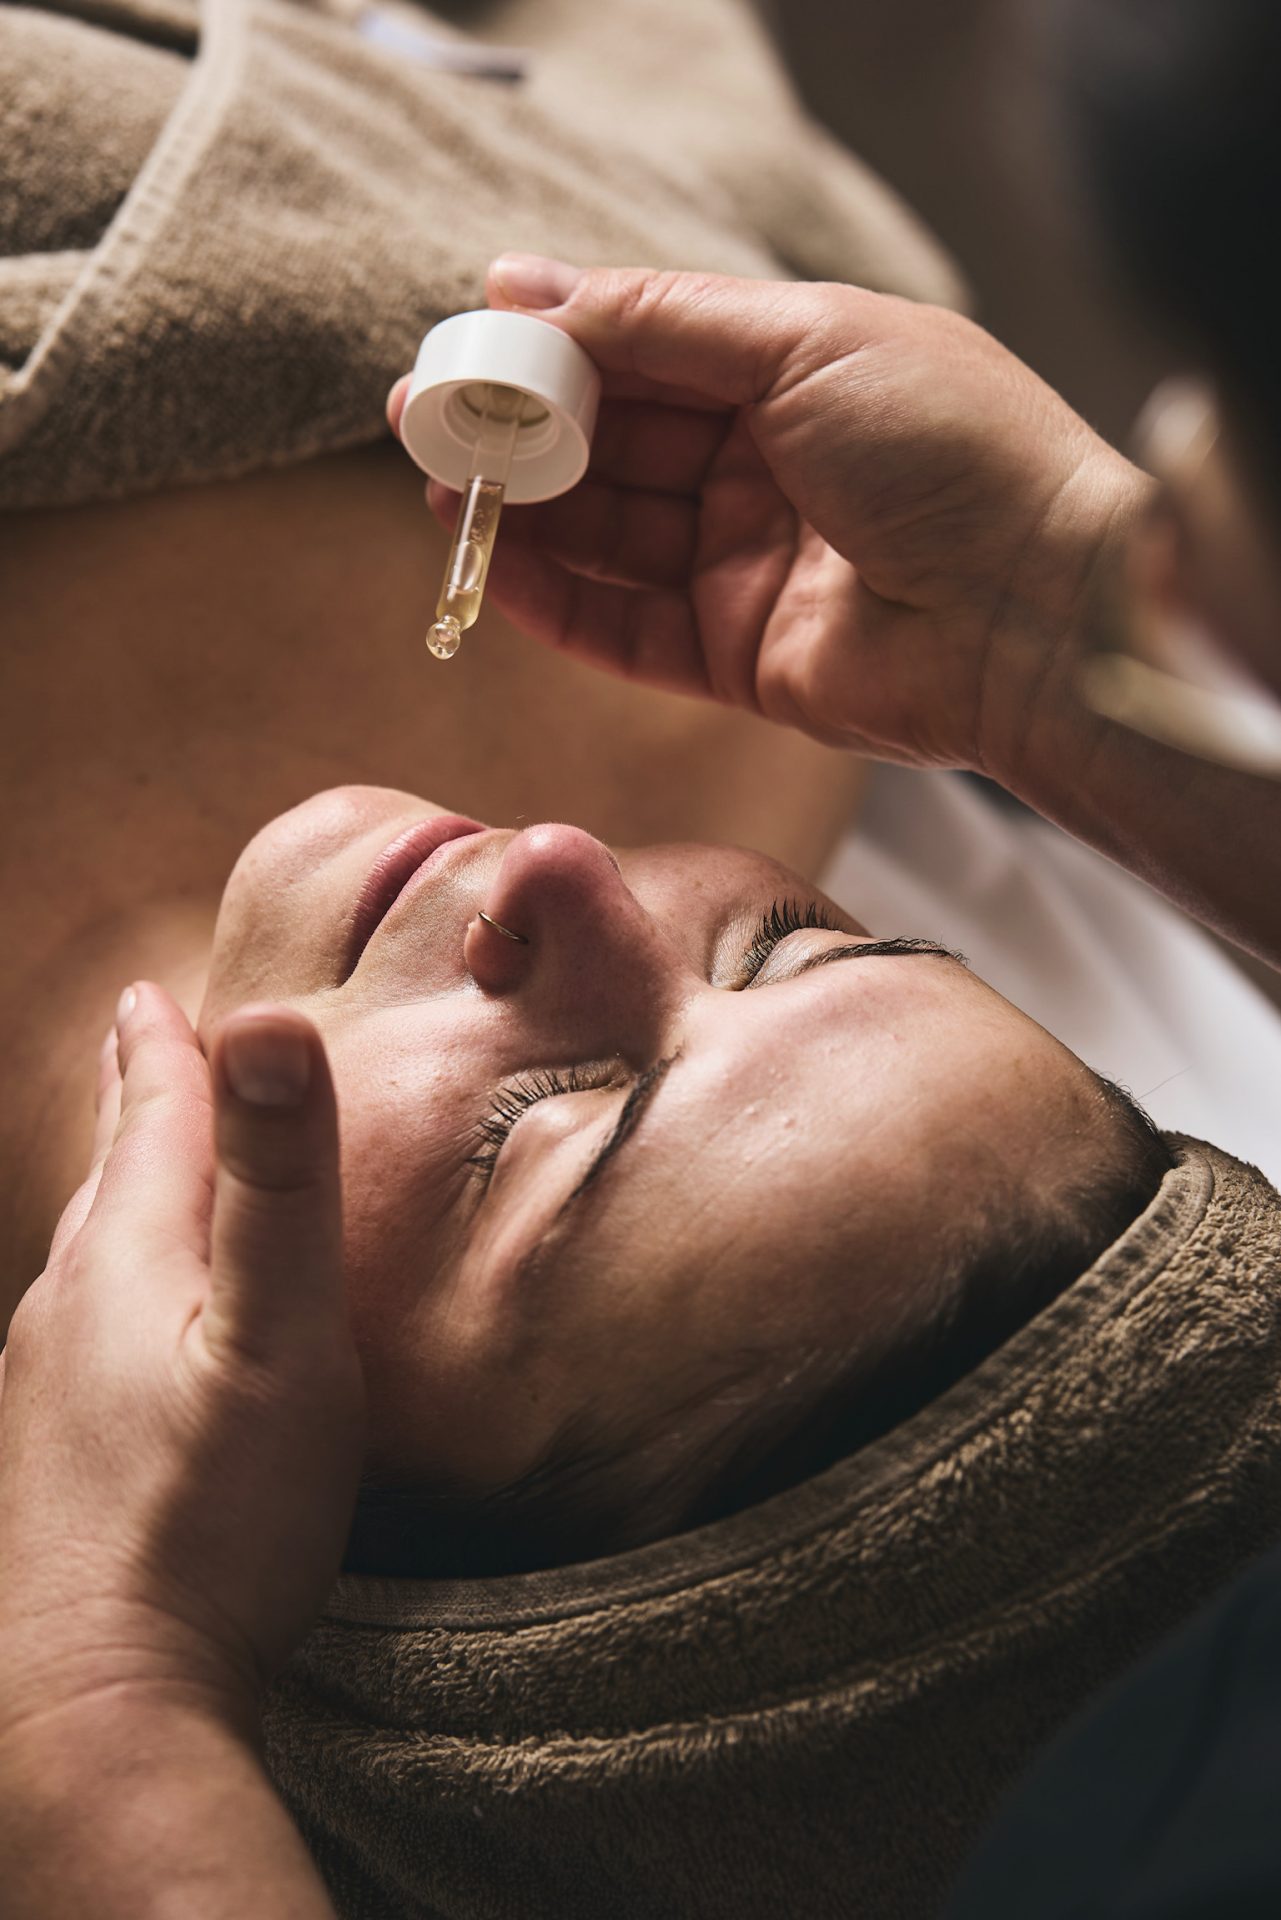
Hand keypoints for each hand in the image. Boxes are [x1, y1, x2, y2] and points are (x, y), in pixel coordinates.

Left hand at [0, 985, 363, 1744]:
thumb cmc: (209, 1520)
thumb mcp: (275, 1336)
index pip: (148, 1120)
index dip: (161, 1050)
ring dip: (119, 1195)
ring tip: (135, 1173)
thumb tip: (268, 1017)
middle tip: (142, 1049)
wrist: (95, 1701)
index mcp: (127, 1259)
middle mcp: (67, 1310)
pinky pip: (81, 1332)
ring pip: (85, 1256)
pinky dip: (111, 1288)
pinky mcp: (48, 1461)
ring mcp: (45, 1390)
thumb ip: (278, 1182)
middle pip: (107, 1178)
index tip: (148, 994)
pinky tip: (120, 1334)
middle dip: (135, 1107)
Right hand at [390, 259, 1146, 779]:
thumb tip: (530, 282)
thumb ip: (663, 321)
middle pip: (618, 442)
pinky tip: (494, 566)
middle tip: (426, 413)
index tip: (471, 331)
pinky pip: (628, 628)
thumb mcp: (805, 340)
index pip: (651, 349)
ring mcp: (751, 564)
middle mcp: (769, 466)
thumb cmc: (952, 451)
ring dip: (523, 511)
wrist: (1037, 613)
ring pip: (611, 534)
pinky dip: (559, 602)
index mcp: (797, 371)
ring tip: (437, 484)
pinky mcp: (740, 656)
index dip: (560, 340)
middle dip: (522, 428)